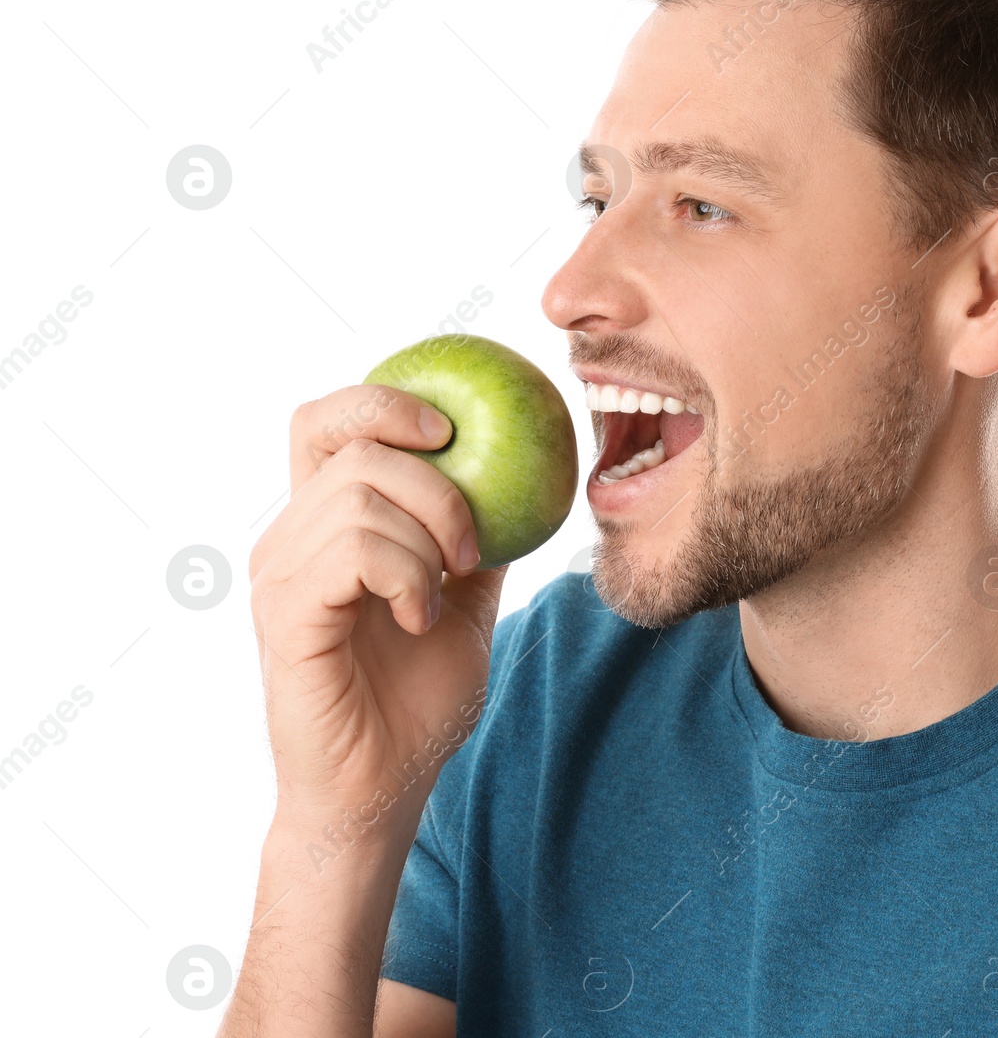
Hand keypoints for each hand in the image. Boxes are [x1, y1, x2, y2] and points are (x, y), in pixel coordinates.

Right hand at [248, 385, 505, 855]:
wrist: (384, 788)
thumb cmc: (416, 704)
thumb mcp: (467, 603)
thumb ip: (478, 541)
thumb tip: (526, 479)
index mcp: (325, 526)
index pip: (326, 423)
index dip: (381, 401)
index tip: (451, 428)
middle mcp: (288, 540)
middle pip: (350, 443)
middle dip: (434, 480)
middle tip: (470, 543)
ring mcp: (279, 574)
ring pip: (358, 494)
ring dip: (427, 536)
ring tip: (442, 590)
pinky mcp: (284, 613)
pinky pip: (354, 551)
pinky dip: (406, 574)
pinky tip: (418, 617)